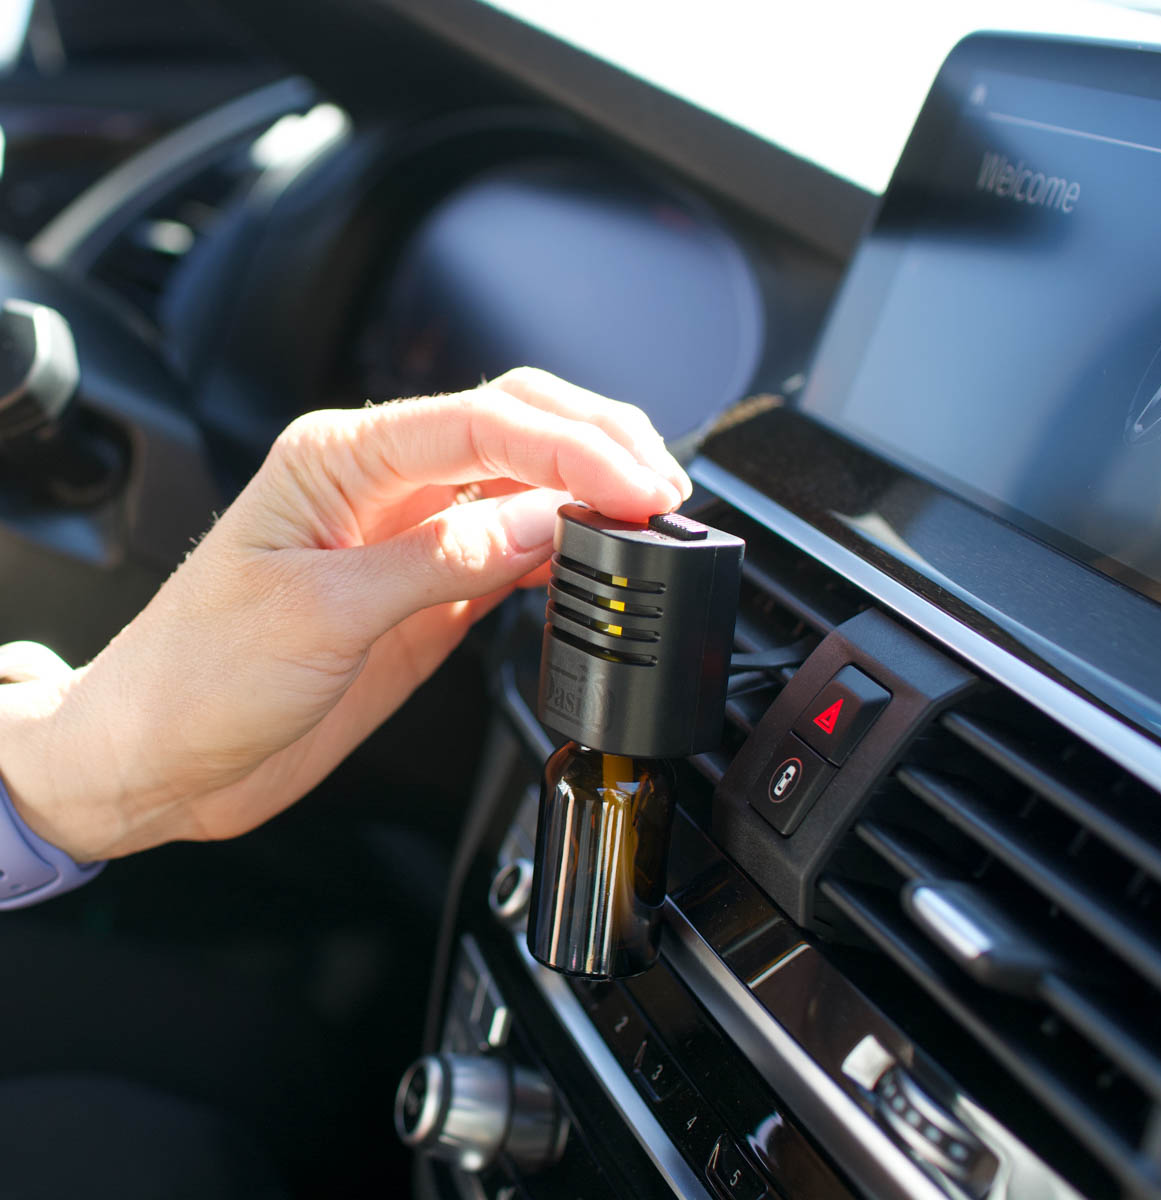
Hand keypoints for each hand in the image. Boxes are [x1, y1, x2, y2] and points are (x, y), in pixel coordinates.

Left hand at [0, 369, 689, 859]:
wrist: (161, 756)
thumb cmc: (200, 675)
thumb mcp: (321, 614)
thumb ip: (440, 560)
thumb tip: (543, 521)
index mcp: (339, 459)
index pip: (480, 423)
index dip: (572, 445)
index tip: (635, 481)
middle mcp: (379, 484)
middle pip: (511, 427)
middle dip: (596, 441)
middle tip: (662, 485)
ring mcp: (407, 537)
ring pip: (521, 483)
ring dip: (589, 490)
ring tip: (652, 515)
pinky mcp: (425, 591)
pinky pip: (511, 551)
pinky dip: (563, 550)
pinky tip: (597, 560)